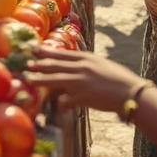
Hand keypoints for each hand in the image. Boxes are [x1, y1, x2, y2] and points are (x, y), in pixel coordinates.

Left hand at [24, 45, 148, 113]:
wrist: (130, 92)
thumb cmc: (120, 79)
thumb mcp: (102, 64)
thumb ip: (88, 63)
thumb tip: (77, 63)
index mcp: (86, 58)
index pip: (62, 53)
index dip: (46, 51)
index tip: (34, 49)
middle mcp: (80, 68)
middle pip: (54, 65)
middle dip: (39, 64)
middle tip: (27, 63)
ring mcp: (79, 82)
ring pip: (53, 79)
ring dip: (39, 80)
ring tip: (28, 79)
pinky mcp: (81, 97)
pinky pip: (64, 101)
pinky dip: (60, 104)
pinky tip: (59, 107)